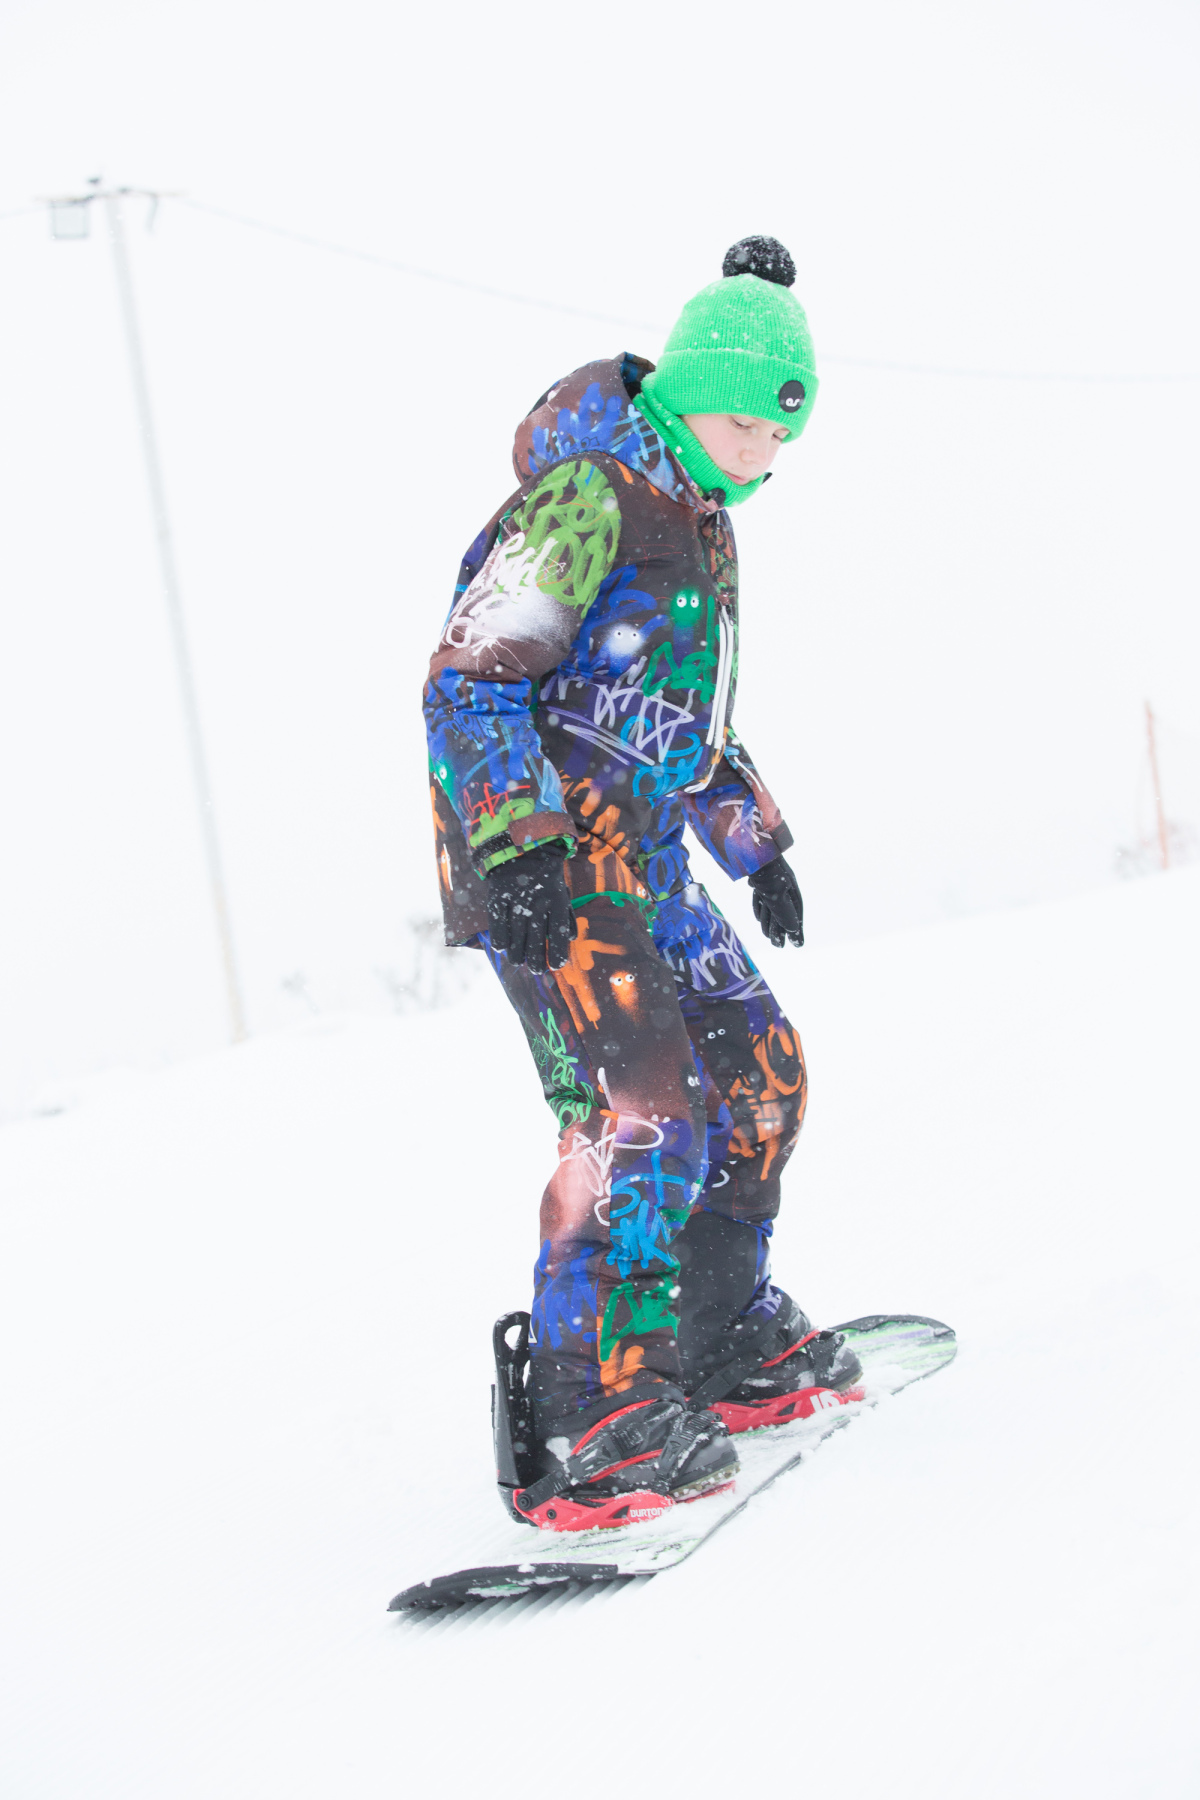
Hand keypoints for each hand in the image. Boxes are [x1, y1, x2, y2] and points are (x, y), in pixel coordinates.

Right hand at [484, 843, 574, 972]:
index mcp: (557, 901)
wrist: (522, 848)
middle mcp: (538, 904)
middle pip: (536, 942)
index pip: (559, 935)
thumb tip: (571, 937)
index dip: (558, 954)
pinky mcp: (498, 898)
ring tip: (519, 961)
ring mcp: (516, 902)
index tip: (556, 965)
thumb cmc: (546, 876)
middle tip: (537, 970)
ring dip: (518, 955)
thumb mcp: (562, 891)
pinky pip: (498, 926)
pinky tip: (503, 947)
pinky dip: (501, 940)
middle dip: (537, 961)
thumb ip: (567, 915)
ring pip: (516, 939)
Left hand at [747, 856, 803, 947]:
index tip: (797, 944)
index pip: (795, 914)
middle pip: (783, 912)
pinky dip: (761, 909)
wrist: (748, 845)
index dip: (796, 930)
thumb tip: (793, 930)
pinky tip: (759, 917)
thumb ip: (784, 913)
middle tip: (779, 945)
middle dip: (781, 929)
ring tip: (769, 937)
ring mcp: (770, 881)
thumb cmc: (765, 870)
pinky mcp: (758, 878)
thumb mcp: (775, 895)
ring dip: (770, 922)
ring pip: (771, 906)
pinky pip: (762, 897)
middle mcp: (783, 885)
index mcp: (791, 889)